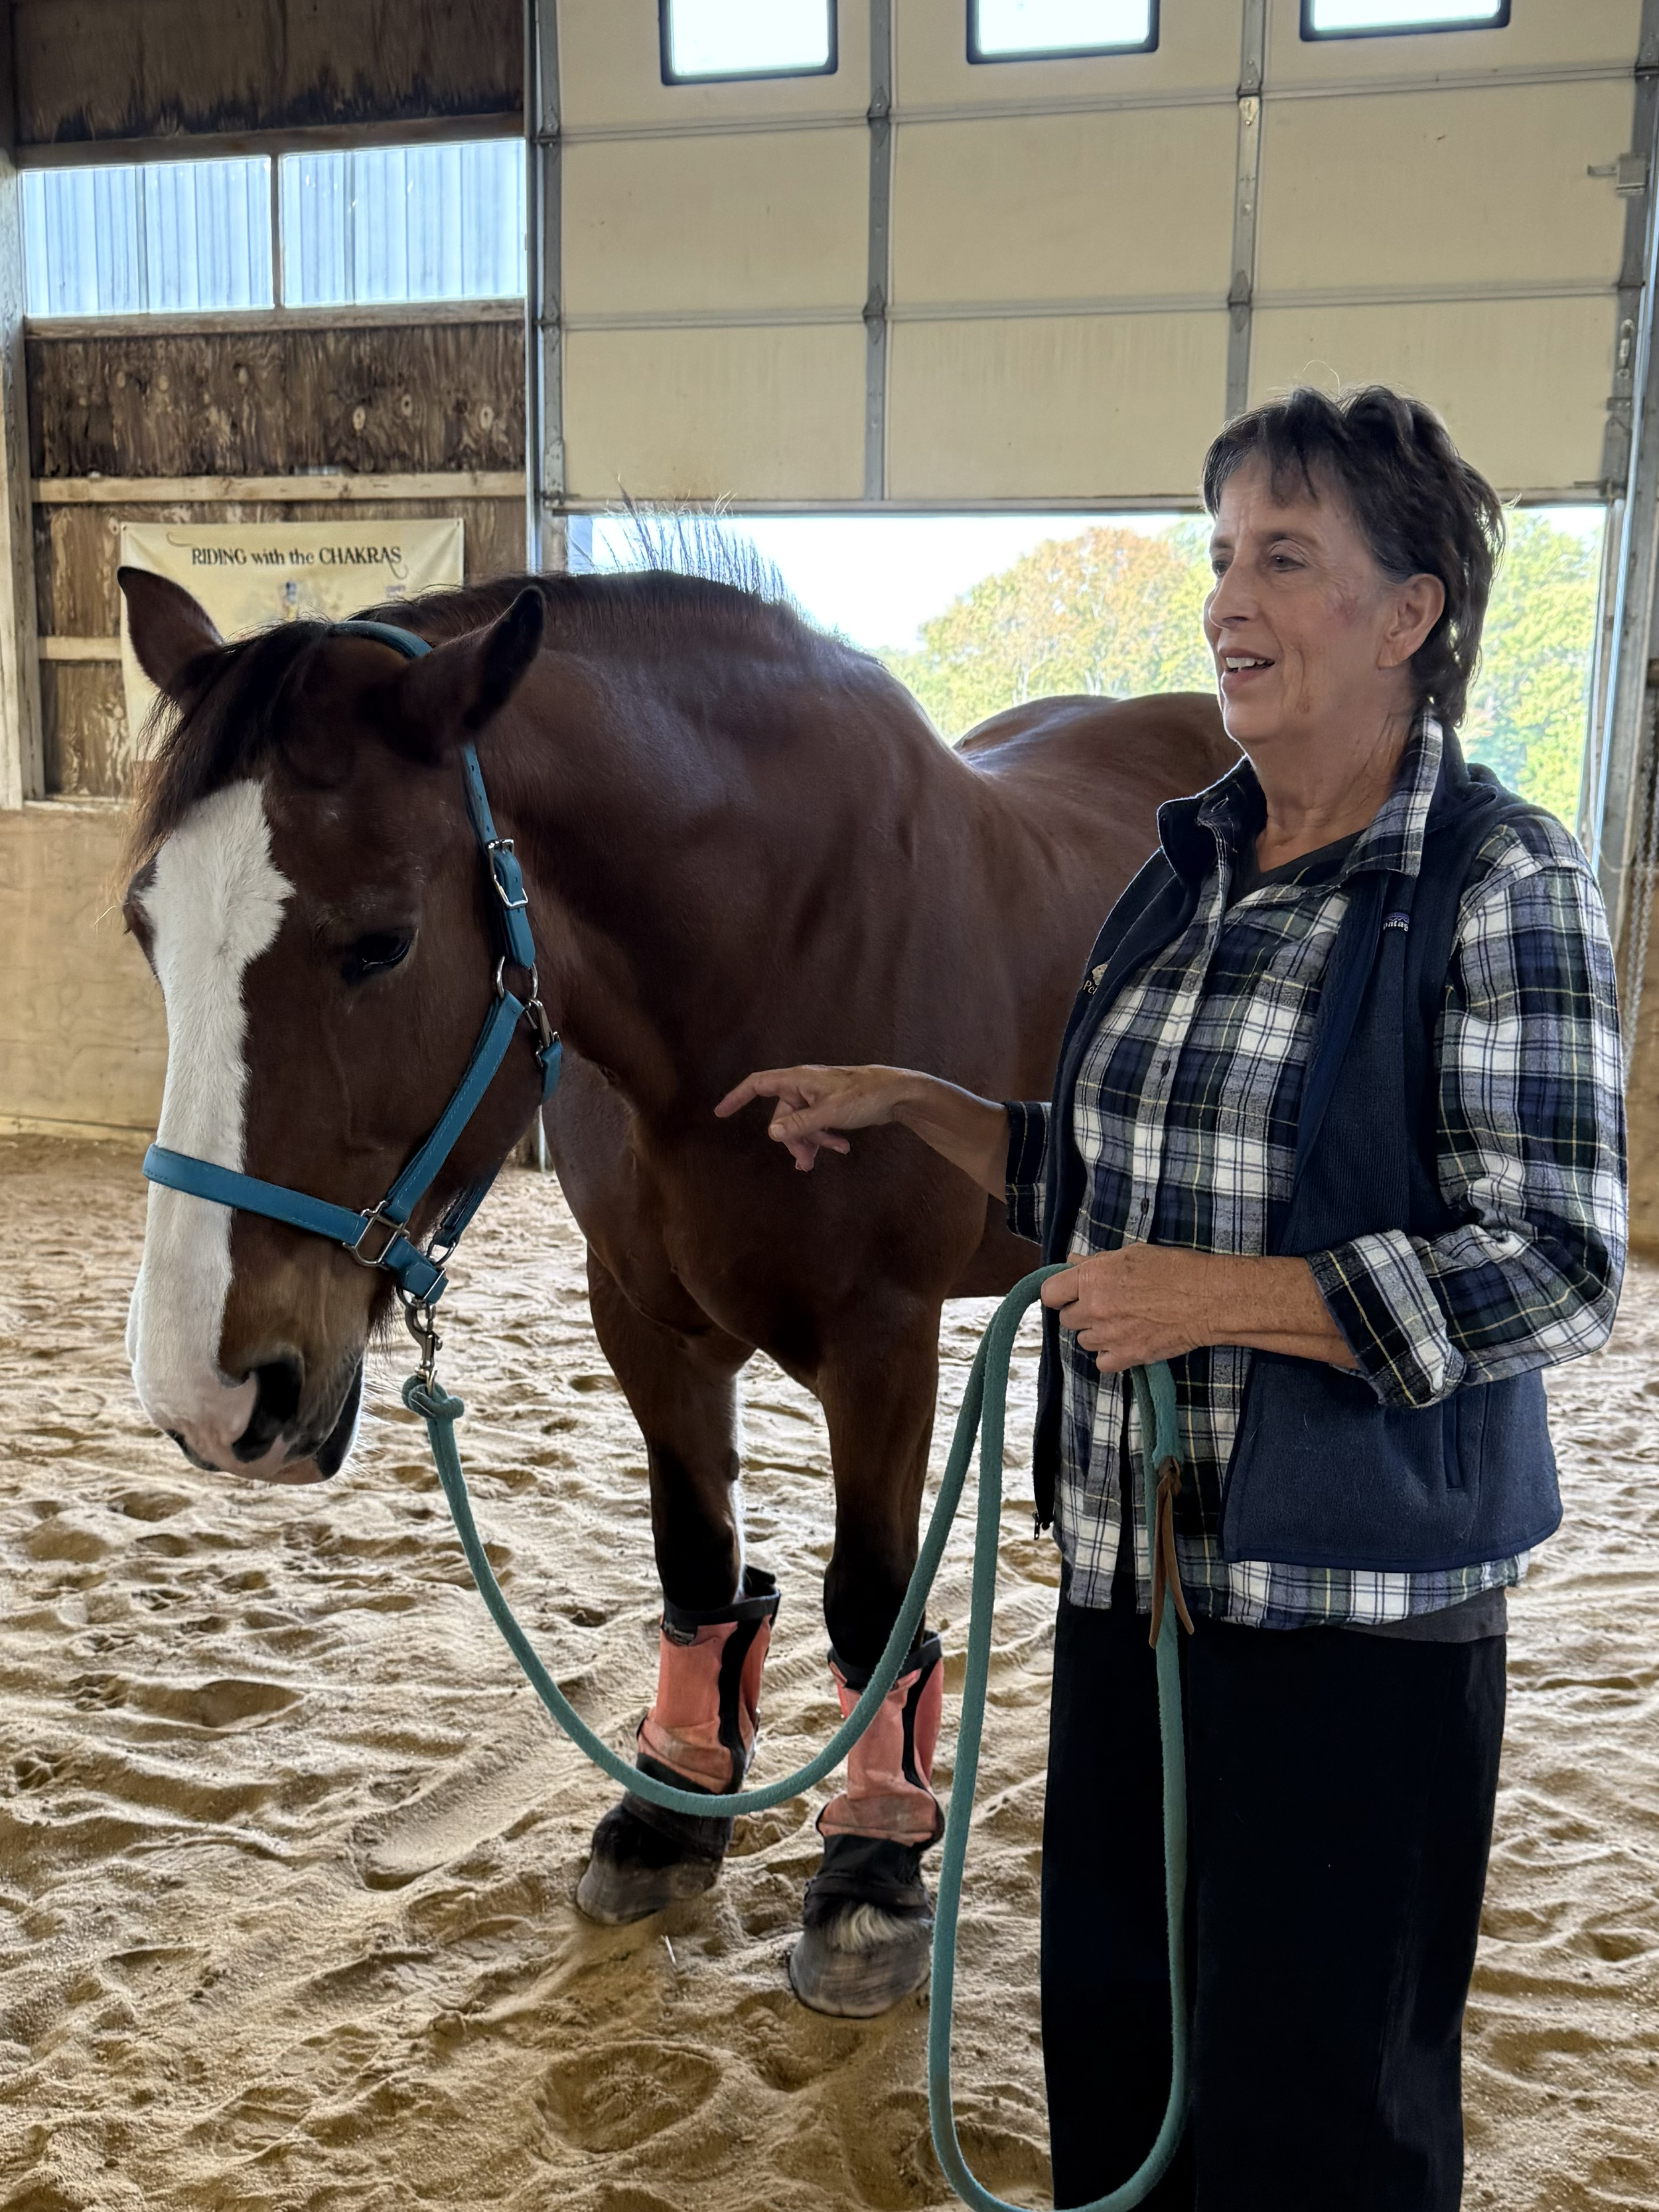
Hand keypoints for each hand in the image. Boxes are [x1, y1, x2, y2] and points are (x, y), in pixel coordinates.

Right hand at [714, 1064, 914, 1171]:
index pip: (758, 1084)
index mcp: (798, 1080)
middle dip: (792, 1140)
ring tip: (822, 1159)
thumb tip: (771, 1134)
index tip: (720, 1112)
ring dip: (810, 1143)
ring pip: (801, 1125)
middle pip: (782, 1116)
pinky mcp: (831, 1107)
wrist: (898, 1093)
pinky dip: (825, 1138)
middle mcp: (804, 1087)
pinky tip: (842, 1148)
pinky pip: (817, 1126)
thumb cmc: (864, 1095)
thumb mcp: (830, 1112)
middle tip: (804, 1163)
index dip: (737, 1097)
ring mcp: (817, 1098)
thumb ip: (800, 1124)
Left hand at [1039, 1246, 1358, 1372]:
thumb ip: (1097, 1262)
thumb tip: (1073, 1262)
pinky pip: (1102, 1363)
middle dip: (1081, 1313)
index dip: (1058, 1293)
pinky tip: (1127, 1342)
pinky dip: (1111, 1356)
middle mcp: (1094, 1308)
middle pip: (1066, 1319)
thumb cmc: (1176, 1269)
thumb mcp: (1133, 1255)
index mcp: (1092, 1277)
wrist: (1209, 1298)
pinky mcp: (1127, 1357)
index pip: (1048, 1293)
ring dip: (1097, 1334)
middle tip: (1104, 1306)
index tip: (1069, 1293)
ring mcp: (1109, 1336)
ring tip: (1122, 1322)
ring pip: (1084, 1341)